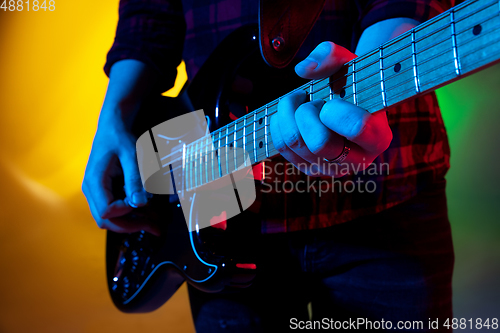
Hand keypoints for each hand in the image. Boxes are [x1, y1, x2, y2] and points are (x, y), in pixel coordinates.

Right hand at [82, 116, 159, 234]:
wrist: (113, 127)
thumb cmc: (120, 138)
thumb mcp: (132, 155)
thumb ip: (135, 179)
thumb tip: (139, 202)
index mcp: (95, 181)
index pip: (107, 211)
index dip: (126, 212)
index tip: (142, 204)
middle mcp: (91, 190)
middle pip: (106, 221)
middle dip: (131, 226)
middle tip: (156, 227)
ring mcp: (96, 193)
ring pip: (110, 219)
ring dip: (132, 223)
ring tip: (155, 222)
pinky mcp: (104, 192)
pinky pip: (114, 210)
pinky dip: (130, 215)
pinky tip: (147, 212)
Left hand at [270, 42, 392, 176]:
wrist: (345, 101)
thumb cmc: (351, 82)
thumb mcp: (349, 61)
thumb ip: (331, 55)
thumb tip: (303, 69)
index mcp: (378, 138)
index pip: (357, 127)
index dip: (337, 109)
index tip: (334, 100)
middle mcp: (357, 161)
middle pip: (320, 143)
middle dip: (308, 112)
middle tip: (313, 100)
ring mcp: (330, 169)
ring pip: (295, 144)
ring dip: (289, 113)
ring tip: (301, 102)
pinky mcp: (308, 168)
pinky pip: (281, 147)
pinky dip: (279, 123)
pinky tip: (290, 113)